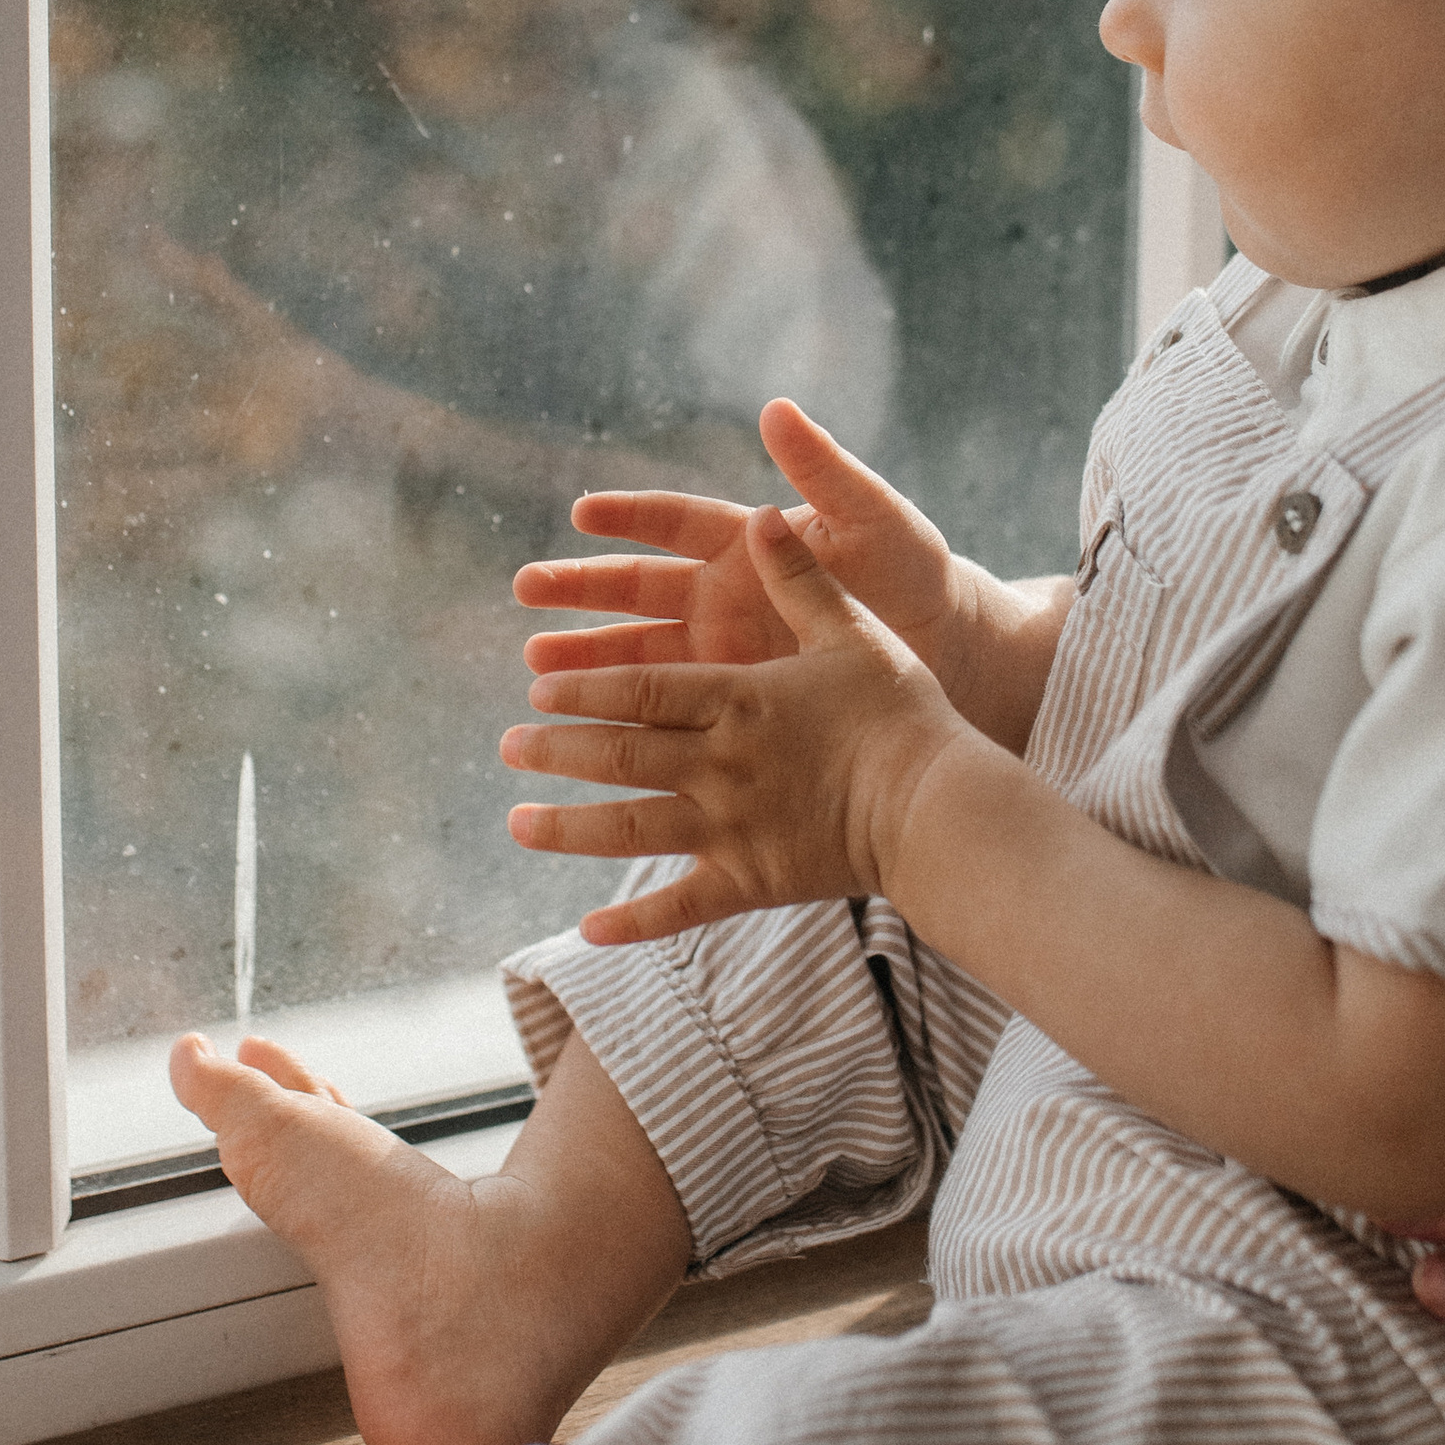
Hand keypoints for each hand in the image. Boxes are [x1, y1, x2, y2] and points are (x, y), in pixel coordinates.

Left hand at [502, 503, 957, 942]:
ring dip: (567, 827)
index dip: (584, 687)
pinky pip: (681, 906)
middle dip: (557, 749)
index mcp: (738, 698)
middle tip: (508, 744)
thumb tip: (762, 514)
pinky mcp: (750, 882)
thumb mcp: (851, 630)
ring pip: (630, 827)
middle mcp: (720, 763)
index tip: (538, 686)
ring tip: (516, 823)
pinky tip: (586, 931)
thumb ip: (799, 576)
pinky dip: (632, 921)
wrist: (936, 805)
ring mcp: (730, 827)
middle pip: (620, 754)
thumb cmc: (901, 712)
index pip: (641, 689)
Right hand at [512, 397, 961, 688]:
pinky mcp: (739, 704)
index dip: (630, 515)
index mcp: (752, 544)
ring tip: (536, 665)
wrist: (960, 654)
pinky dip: (631, 717)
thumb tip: (777, 408)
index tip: (581, 513)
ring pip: (643, 653)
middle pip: (640, 590)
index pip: (675, 520)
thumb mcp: (876, 520)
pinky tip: (591, 730)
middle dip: (583, 590)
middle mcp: (728, 595)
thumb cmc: (919, 577)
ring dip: (591, 657)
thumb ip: (825, 471)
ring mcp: (729, 652)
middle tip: (526, 590)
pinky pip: (674, 710)